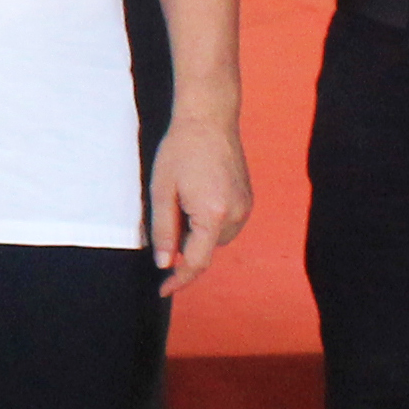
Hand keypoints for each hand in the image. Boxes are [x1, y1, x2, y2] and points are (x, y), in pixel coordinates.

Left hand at [149, 117, 253, 294]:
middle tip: (169, 209)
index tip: (163, 289)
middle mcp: (236, 215)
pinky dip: (209, 221)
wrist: (209, 119)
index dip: (179, 279)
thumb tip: (164, 262)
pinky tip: (198, 193)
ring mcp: (245, 207)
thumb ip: (163, 230)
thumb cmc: (181, 150)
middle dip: (183, 242)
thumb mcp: (161, 191)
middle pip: (205, 250)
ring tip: (184, 195)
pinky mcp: (247, 200)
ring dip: (197, 231)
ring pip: (215, 238)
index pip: (196, 262)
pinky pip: (225, 224)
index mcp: (213, 215)